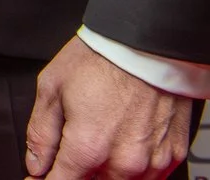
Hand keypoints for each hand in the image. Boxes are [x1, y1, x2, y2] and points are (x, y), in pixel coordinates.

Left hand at [23, 35, 193, 179]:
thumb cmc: (104, 58)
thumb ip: (41, 134)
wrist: (150, 43)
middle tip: (73, 146)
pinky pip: (150, 176)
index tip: (40, 177)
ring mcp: (152, 162)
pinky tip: (124, 142)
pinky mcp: (173, 156)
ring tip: (102, 138)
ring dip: (105, 172)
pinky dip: (134, 168)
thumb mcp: (52, 87)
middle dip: (77, 172)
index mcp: (89, 146)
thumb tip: (36, 164)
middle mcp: (123, 162)